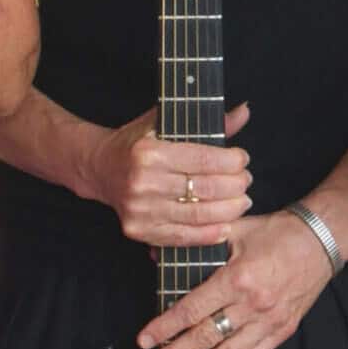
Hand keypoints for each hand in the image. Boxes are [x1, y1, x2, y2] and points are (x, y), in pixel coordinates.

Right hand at [85, 104, 251, 245]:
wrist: (100, 168)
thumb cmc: (138, 143)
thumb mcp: (166, 124)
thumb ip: (209, 121)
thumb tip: (245, 111)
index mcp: (149, 152)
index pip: (203, 159)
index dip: (231, 161)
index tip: (243, 160)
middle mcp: (143, 182)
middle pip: (204, 188)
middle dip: (235, 185)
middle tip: (246, 182)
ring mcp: (140, 210)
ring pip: (198, 215)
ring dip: (229, 210)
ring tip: (242, 202)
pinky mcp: (139, 231)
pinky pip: (182, 237)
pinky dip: (208, 235)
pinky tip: (225, 226)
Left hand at [137, 209, 332, 348]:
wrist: (321, 239)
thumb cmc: (278, 232)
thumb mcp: (236, 229)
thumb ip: (198, 244)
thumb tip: (158, 252)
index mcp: (238, 278)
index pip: (193, 308)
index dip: (166, 326)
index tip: (145, 340)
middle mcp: (252, 304)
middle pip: (207, 336)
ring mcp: (269, 320)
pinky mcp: (282, 330)